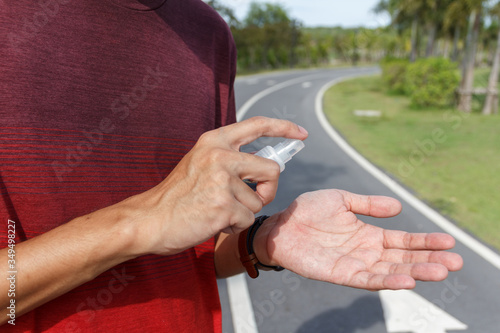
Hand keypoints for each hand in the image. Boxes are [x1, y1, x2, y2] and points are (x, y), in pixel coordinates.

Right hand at [120, 117, 307, 255]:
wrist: (150, 219)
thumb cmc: (177, 196)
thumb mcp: (200, 164)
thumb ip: (229, 159)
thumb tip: (265, 167)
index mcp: (214, 141)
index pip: (257, 124)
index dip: (283, 128)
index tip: (301, 133)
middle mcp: (220, 155)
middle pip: (272, 170)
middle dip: (268, 189)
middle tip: (253, 199)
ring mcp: (222, 180)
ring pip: (258, 201)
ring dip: (243, 212)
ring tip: (217, 211)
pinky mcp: (223, 206)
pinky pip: (248, 219)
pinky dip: (235, 226)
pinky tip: (214, 222)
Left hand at [254, 189, 462, 289]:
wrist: (280, 224)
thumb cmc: (307, 211)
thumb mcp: (341, 199)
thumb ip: (368, 204)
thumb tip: (398, 207)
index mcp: (368, 234)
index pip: (403, 240)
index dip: (425, 241)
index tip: (449, 241)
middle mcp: (366, 251)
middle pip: (403, 258)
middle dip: (429, 260)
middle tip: (456, 262)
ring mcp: (354, 264)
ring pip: (391, 271)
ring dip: (415, 272)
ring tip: (440, 271)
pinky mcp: (340, 274)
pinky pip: (367, 280)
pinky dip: (387, 282)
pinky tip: (406, 281)